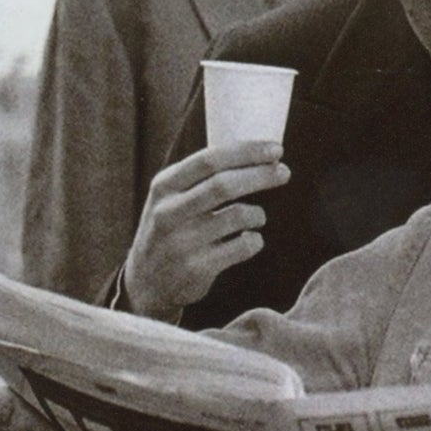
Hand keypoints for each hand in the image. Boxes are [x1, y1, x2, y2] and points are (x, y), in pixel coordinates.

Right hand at [123, 140, 289, 316]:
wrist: (146, 282)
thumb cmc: (170, 230)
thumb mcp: (170, 198)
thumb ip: (198, 178)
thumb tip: (251, 155)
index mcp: (164, 186)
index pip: (210, 160)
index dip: (246, 152)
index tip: (275, 149)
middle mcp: (170, 211)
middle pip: (224, 185)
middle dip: (261, 175)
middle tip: (284, 172)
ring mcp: (183, 241)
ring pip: (237, 216)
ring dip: (257, 214)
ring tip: (257, 217)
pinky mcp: (198, 268)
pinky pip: (242, 247)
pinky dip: (254, 241)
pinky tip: (250, 240)